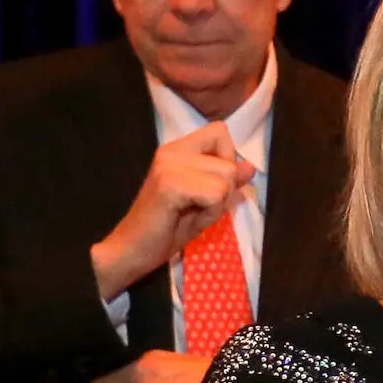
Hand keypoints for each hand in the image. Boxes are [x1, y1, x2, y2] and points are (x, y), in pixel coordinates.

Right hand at [91, 124, 254, 302]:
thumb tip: (249, 166)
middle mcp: (172, 150)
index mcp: (178, 149)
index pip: (220, 132)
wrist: (133, 249)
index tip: (208, 184)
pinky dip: (211, 213)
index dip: (227, 159)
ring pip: (226, 179)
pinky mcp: (170, 184)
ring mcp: (169, 164)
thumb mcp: (206, 201)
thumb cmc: (168, 227)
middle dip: (224, 192)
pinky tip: (188, 218)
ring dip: (217, 204)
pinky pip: (216, 195)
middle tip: (196, 207)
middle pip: (229, 162)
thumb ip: (226, 181)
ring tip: (191, 212)